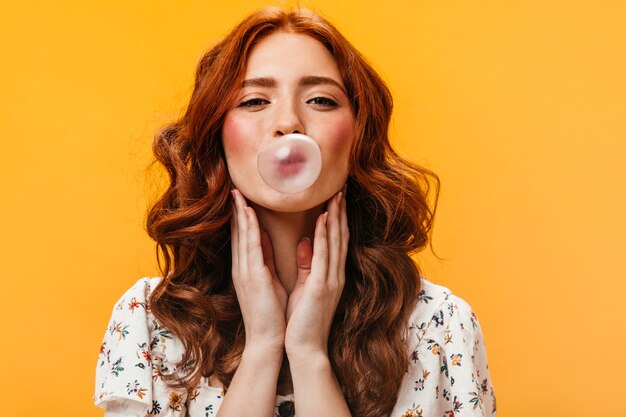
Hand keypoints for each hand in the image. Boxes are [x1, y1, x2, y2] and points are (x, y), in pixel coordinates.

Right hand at [230, 189, 287, 350]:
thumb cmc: (271, 313)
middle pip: (236, 232)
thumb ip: (264, 258)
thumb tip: (263, 237)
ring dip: (239, 212)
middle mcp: (242, 267)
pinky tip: (247, 212)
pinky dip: (248, 228)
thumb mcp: (268, 279)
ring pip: (240, 235)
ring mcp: (244, 272)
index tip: (240, 197)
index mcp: (247, 269)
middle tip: (234, 187)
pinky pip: (250, 247)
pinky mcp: (253, 277)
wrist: (268, 340)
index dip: (240, 216)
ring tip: (237, 192)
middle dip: (235, 209)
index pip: (242, 236)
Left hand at [284, 186, 348, 356]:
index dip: (337, 217)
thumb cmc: (302, 320)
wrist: (304, 347)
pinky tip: (324, 218)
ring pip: (335, 241)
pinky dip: (324, 235)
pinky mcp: (321, 286)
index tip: (335, 197)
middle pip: (340, 236)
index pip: (335, 240)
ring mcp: (330, 279)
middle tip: (340, 186)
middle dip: (340, 211)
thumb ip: (307, 264)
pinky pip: (324, 255)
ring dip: (335, 216)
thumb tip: (305, 242)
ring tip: (335, 194)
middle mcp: (335, 274)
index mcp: (330, 274)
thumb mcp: (305, 287)